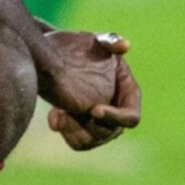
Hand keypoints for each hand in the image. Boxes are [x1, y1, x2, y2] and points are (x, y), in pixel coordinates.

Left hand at [33, 28, 141, 149]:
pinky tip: (53, 116)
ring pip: (91, 142)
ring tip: (56, 114)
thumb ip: (110, 41)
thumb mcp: (95, 41)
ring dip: (73, 130)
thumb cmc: (80, 48)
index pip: (131, 117)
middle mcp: (116, 113)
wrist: (55, 58)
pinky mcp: (81, 129)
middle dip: (87, 124)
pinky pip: (77, 143)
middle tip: (63, 110)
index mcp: (128, 94)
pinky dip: (65, 132)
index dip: (115, 117)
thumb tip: (124, 45)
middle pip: (109, 134)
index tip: (93, 110)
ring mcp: (99, 124)